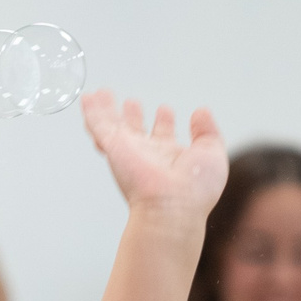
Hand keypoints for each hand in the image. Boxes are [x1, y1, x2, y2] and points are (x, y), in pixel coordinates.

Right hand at [80, 93, 226, 217]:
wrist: (173, 206)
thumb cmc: (195, 190)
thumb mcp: (212, 153)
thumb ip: (207, 131)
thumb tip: (201, 112)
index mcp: (170, 156)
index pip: (164, 135)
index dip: (164, 121)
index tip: (165, 110)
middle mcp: (148, 154)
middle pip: (136, 130)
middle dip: (134, 117)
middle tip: (132, 104)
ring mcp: (129, 151)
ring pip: (114, 126)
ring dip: (107, 111)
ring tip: (101, 95)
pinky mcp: (114, 147)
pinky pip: (99, 125)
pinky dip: (91, 111)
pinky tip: (88, 98)